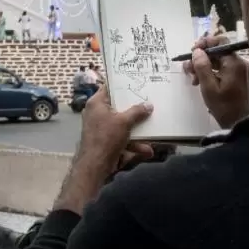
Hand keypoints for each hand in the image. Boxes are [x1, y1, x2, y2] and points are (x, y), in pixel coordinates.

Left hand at [54, 86, 152, 214]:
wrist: (95, 166)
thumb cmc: (106, 137)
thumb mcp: (124, 122)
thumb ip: (137, 112)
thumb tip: (149, 105)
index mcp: (97, 103)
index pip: (109, 87)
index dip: (121, 84)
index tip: (136, 82)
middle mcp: (97, 114)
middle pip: (118, 107)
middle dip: (135, 111)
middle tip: (149, 104)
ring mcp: (101, 129)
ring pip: (122, 125)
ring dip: (138, 132)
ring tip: (153, 134)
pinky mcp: (106, 142)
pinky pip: (122, 138)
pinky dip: (133, 144)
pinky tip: (147, 151)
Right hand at [182, 35, 248, 129]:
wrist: (238, 123)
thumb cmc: (223, 107)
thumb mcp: (208, 87)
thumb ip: (202, 67)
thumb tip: (197, 51)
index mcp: (235, 63)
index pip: (220, 42)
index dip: (205, 43)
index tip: (192, 51)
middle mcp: (240, 63)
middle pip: (218, 51)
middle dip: (201, 57)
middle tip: (188, 68)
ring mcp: (240, 70)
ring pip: (219, 60)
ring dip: (204, 66)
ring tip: (192, 78)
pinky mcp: (238, 77)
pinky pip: (223, 68)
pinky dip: (211, 71)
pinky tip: (201, 81)